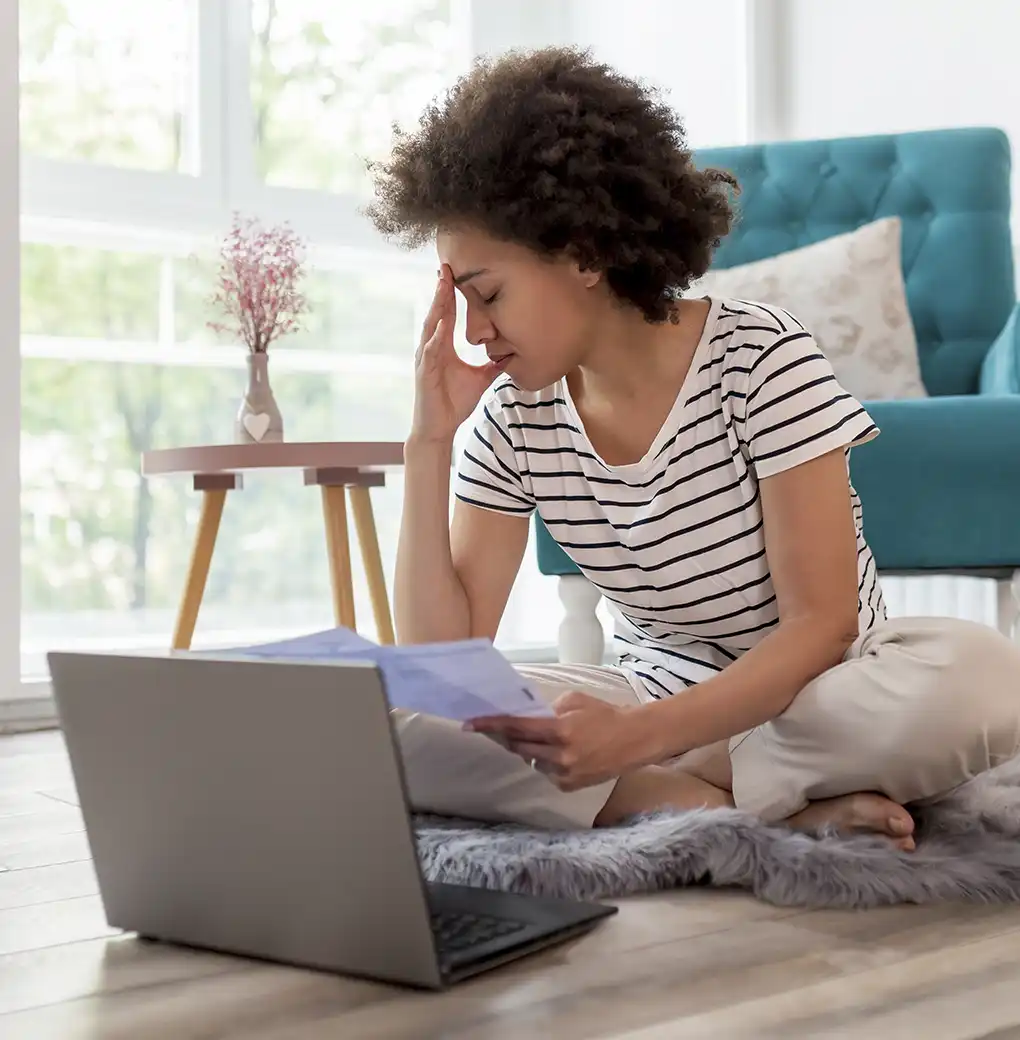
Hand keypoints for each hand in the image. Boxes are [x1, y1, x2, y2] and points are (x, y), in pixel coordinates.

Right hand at [410, 265, 502, 442]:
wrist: (439, 428)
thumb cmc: (454, 403)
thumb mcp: (480, 379)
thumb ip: (492, 365)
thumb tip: (510, 354)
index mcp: (443, 347)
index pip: (446, 315)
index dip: (450, 294)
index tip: (455, 273)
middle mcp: (432, 348)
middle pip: (437, 313)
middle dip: (441, 290)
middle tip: (446, 266)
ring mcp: (426, 359)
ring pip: (432, 326)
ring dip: (437, 304)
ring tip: (443, 284)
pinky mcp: (425, 372)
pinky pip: (432, 350)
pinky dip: (437, 335)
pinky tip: (443, 321)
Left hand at [465, 692, 654, 790]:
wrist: (635, 740)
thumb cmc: (605, 715)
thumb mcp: (575, 701)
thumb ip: (549, 709)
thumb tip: (527, 716)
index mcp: (560, 729)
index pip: (517, 727)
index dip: (491, 725)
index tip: (470, 724)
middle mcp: (559, 754)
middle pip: (518, 747)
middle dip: (508, 737)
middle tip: (499, 728)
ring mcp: (564, 773)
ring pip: (531, 760)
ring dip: (530, 749)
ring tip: (546, 739)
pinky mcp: (569, 786)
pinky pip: (546, 772)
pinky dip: (546, 761)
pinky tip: (562, 753)